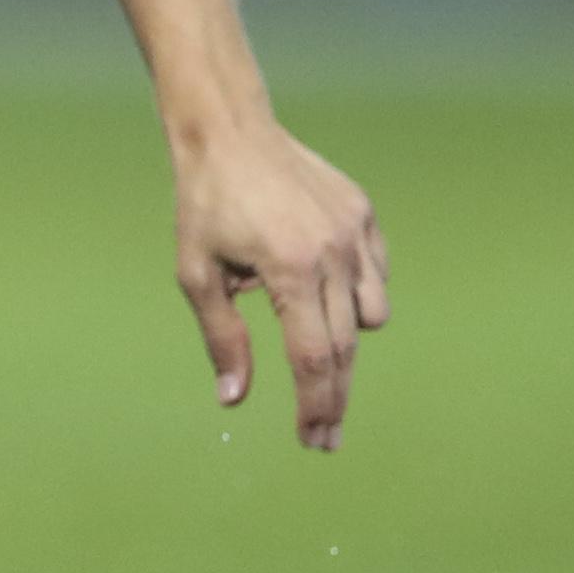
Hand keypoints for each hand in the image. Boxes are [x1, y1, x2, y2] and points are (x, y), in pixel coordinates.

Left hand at [173, 118, 387, 451]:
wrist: (230, 132)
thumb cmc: (205, 205)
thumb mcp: (197, 275)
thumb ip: (223, 339)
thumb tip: (233, 400)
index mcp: (289, 270)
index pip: (312, 359)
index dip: (314, 407)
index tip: (312, 440)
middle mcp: (332, 253)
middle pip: (345, 349)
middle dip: (334, 399)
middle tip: (324, 437)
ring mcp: (354, 231)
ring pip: (373, 315)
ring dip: (348, 341)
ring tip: (314, 341)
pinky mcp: (363, 213)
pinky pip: (376, 275)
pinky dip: (359, 295)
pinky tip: (326, 293)